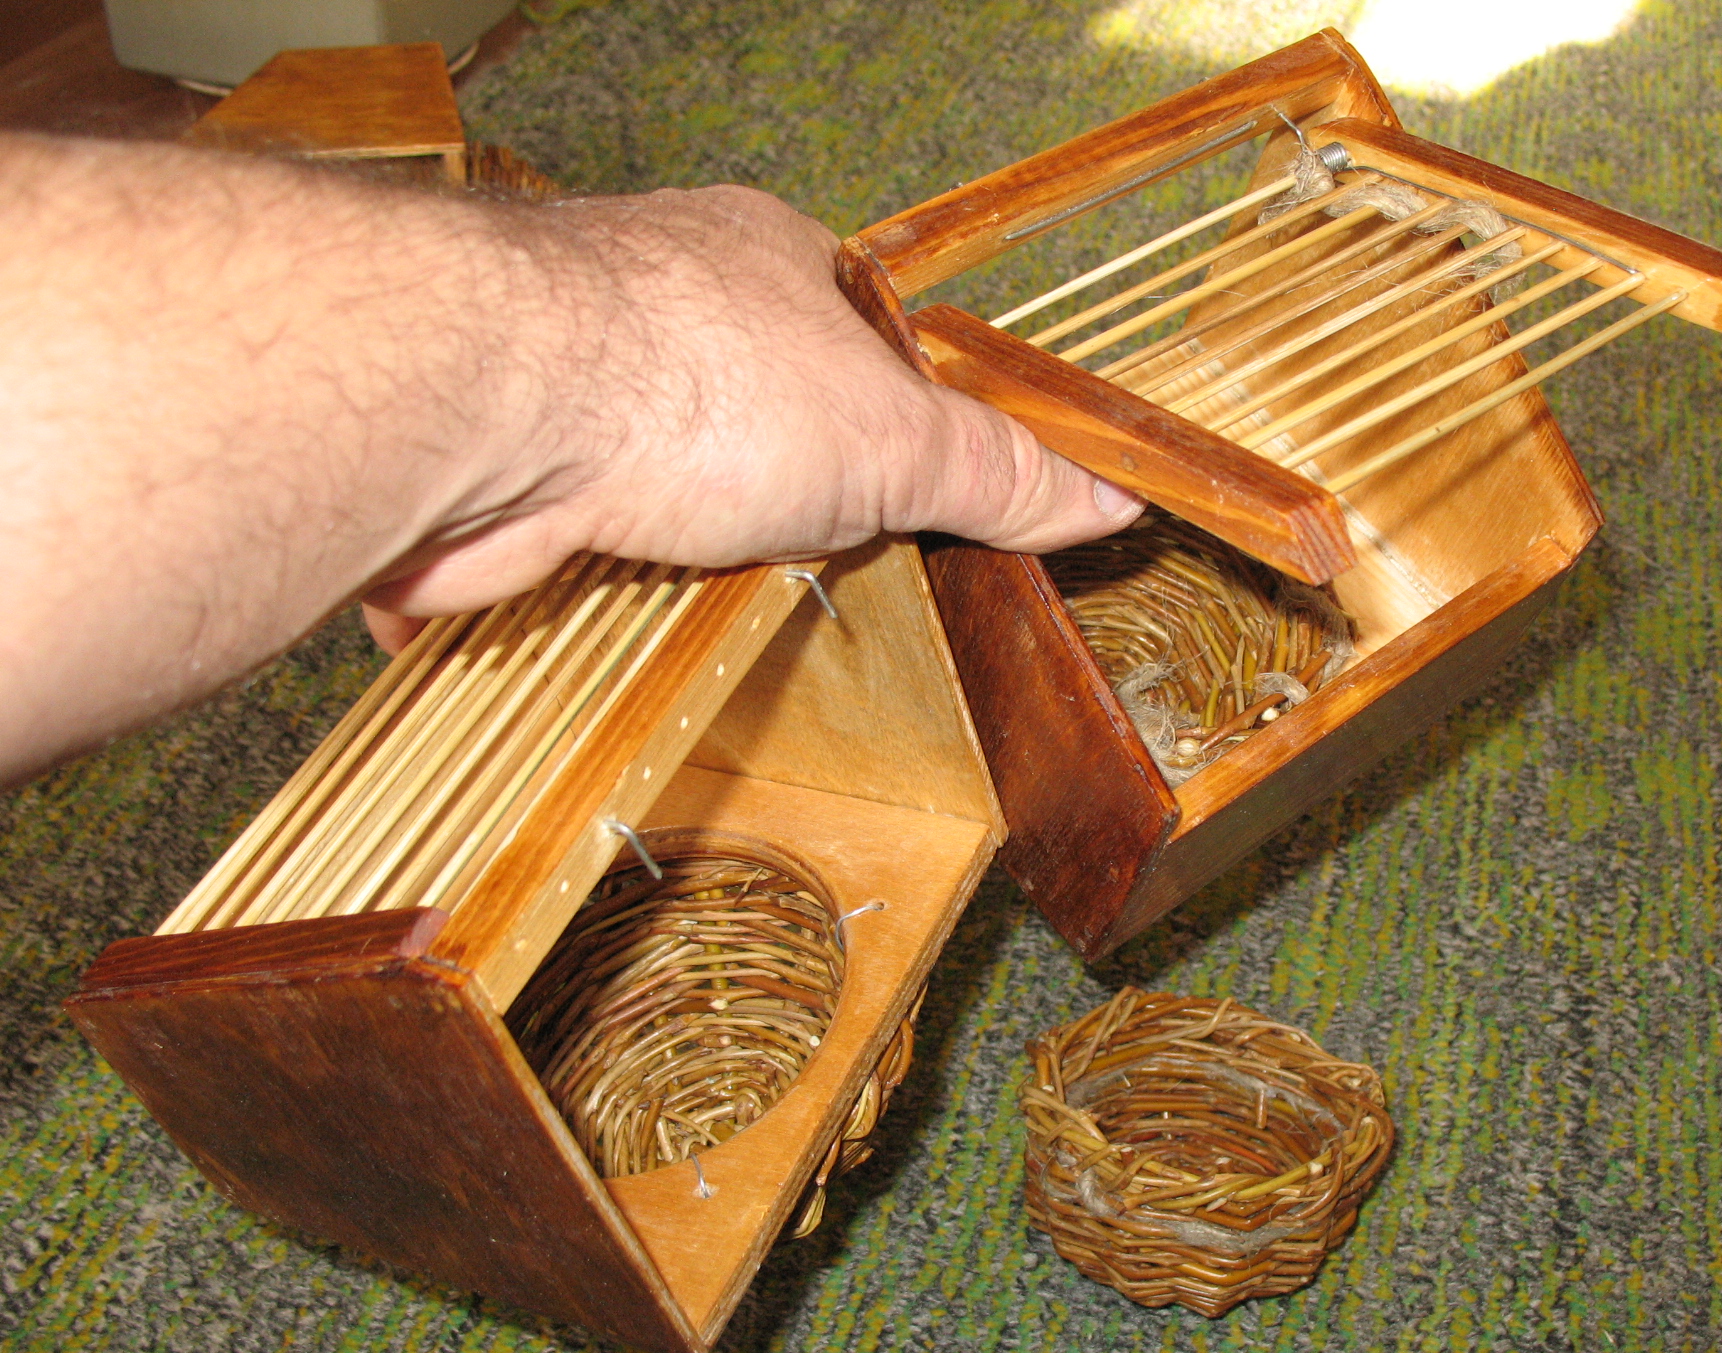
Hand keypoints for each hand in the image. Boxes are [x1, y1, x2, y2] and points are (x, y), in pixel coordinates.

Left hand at [359, 185, 1143, 639]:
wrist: (492, 406)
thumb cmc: (689, 381)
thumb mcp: (891, 439)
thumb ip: (992, 474)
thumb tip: (1103, 501)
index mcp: (765, 260)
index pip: (857, 344)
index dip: (888, 427)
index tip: (904, 499)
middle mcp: (661, 301)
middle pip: (756, 416)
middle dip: (782, 500)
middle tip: (813, 558)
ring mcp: (574, 377)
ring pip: (659, 477)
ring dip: (682, 543)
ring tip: (715, 586)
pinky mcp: (505, 458)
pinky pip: (572, 531)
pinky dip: (593, 575)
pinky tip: (614, 599)